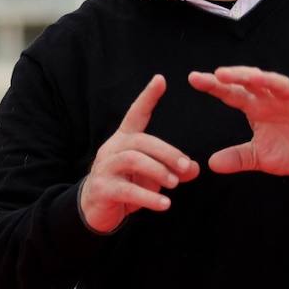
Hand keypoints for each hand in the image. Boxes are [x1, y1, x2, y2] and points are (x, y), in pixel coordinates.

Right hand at [79, 74, 198, 233]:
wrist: (94, 210)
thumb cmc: (126, 186)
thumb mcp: (152, 176)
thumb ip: (172, 170)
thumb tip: (193, 168)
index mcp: (124, 139)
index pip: (135, 113)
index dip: (147, 97)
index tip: (160, 79)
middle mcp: (112, 148)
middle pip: (140, 141)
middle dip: (167, 153)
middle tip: (186, 166)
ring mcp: (104, 168)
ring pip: (132, 160)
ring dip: (158, 171)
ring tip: (175, 184)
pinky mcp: (102, 189)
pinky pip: (126, 190)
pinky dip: (148, 197)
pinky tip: (164, 205)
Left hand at [188, 66, 288, 175]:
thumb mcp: (259, 158)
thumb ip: (238, 158)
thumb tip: (211, 164)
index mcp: (256, 108)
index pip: (232, 94)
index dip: (214, 86)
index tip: (193, 78)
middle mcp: (272, 99)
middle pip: (252, 83)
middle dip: (236, 76)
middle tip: (218, 74)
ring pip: (278, 84)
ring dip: (266, 79)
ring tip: (252, 76)